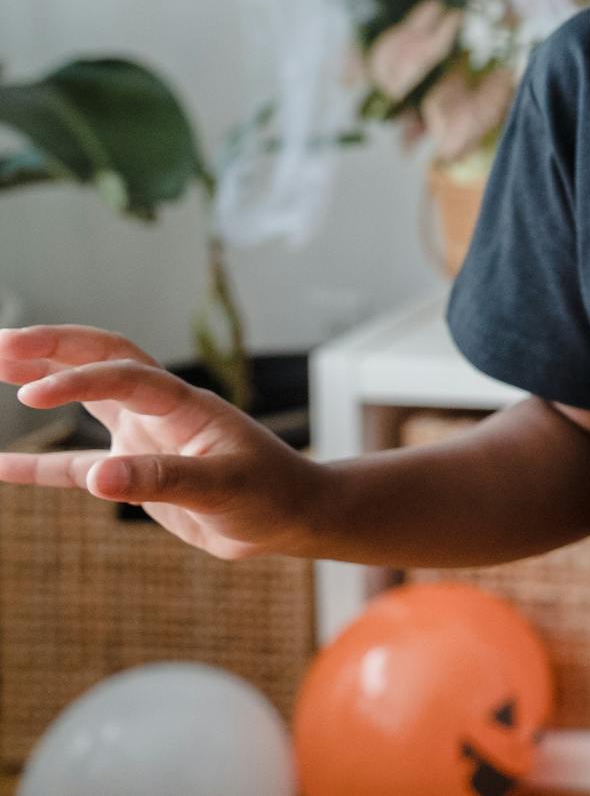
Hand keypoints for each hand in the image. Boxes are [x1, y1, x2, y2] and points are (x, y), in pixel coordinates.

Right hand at [0, 325, 326, 559]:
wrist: (291, 516)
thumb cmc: (271, 493)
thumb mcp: (224, 488)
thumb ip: (163, 480)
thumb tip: (99, 478)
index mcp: (185, 404)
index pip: (125, 375)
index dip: (79, 379)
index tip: (30, 394)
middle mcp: (160, 411)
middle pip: (101, 360)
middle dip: (52, 348)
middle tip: (0, 341)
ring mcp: (144, 437)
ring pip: (85, 399)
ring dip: (44, 378)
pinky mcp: (134, 472)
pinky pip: (74, 466)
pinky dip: (38, 466)